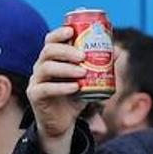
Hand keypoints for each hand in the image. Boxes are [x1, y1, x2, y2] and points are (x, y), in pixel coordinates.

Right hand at [28, 26, 89, 153]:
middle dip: (66, 51)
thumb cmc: (75, 96)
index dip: (59, 33)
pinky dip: (61, 87)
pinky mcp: (35, 95)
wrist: (63, 122)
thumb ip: (100, 66)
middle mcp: (41, 66)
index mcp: (53, 59)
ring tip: (83, 72)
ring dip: (66, 68)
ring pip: (46, 68)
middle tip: (83, 56)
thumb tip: (117, 51)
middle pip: (48, 51)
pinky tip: (75, 87)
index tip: (71, 31)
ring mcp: (36, 80)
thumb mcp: (89, 80)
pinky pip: (45, 88)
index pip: (50, 40)